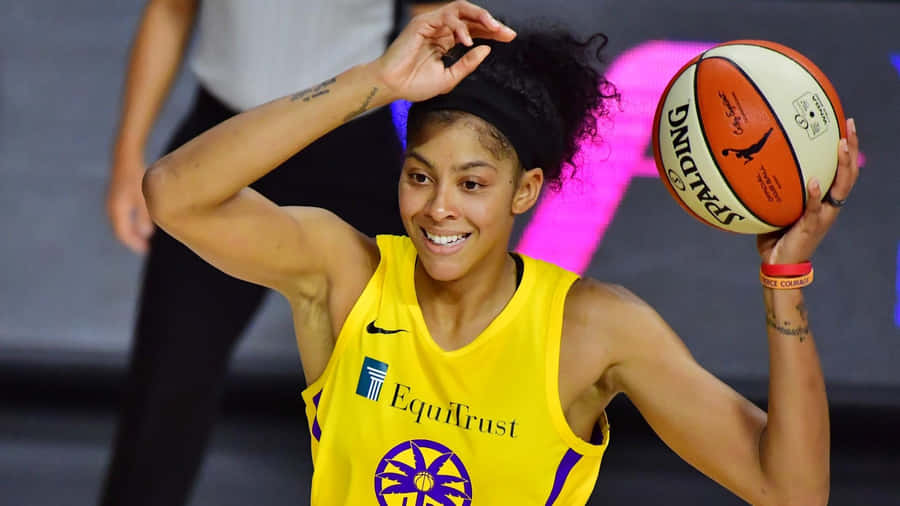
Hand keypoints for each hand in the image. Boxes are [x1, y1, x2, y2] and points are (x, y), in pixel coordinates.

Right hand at [106, 154, 154, 253]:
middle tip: (145, 248)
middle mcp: (112, 207)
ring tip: (144, 238)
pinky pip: (122, 215)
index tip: (146, 250)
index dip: (134, 244)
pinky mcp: (117, 195)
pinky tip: (141, 222)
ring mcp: (113, 201)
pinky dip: (130, 222)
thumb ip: (145, 216)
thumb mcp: (144, 197)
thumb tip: (145, 234)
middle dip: (132, 240)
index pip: (123, 234)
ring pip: (120, 223)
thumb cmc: (137, 175)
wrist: (126, 154)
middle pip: (120, 230)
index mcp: (117, 210)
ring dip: (131, 231)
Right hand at [374, 0, 515, 101]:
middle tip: (507, 32)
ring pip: (461, 9)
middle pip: (471, 17)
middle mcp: (440, 29)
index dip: (493, 32)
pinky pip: (447, 17)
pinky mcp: (422, 23)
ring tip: (494, 28)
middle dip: (492, 22)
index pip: (474, 30)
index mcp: (446, 41)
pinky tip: (467, 41)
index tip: (510, 37)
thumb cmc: (415, 84)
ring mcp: (432, 24)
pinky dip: (459, 27)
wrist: (393, 86)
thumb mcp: (450, 77)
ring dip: (480, 16)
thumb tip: (487, 49)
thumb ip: (468, 63)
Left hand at [757, 118, 859, 263]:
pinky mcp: (811, 226)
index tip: (844, 124)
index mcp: (824, 200)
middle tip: (848, 124)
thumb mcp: (776, 207)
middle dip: (851, 147)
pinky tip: (814, 181)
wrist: (778, 263)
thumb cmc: (776, 235)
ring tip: (841, 145)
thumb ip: (775, 189)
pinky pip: (815, 208)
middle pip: (848, 172)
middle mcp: (829, 205)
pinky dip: (815, 195)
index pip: (840, 170)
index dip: (846, 149)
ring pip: (840, 186)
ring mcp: (823, 215)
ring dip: (842, 165)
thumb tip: (754, 163)